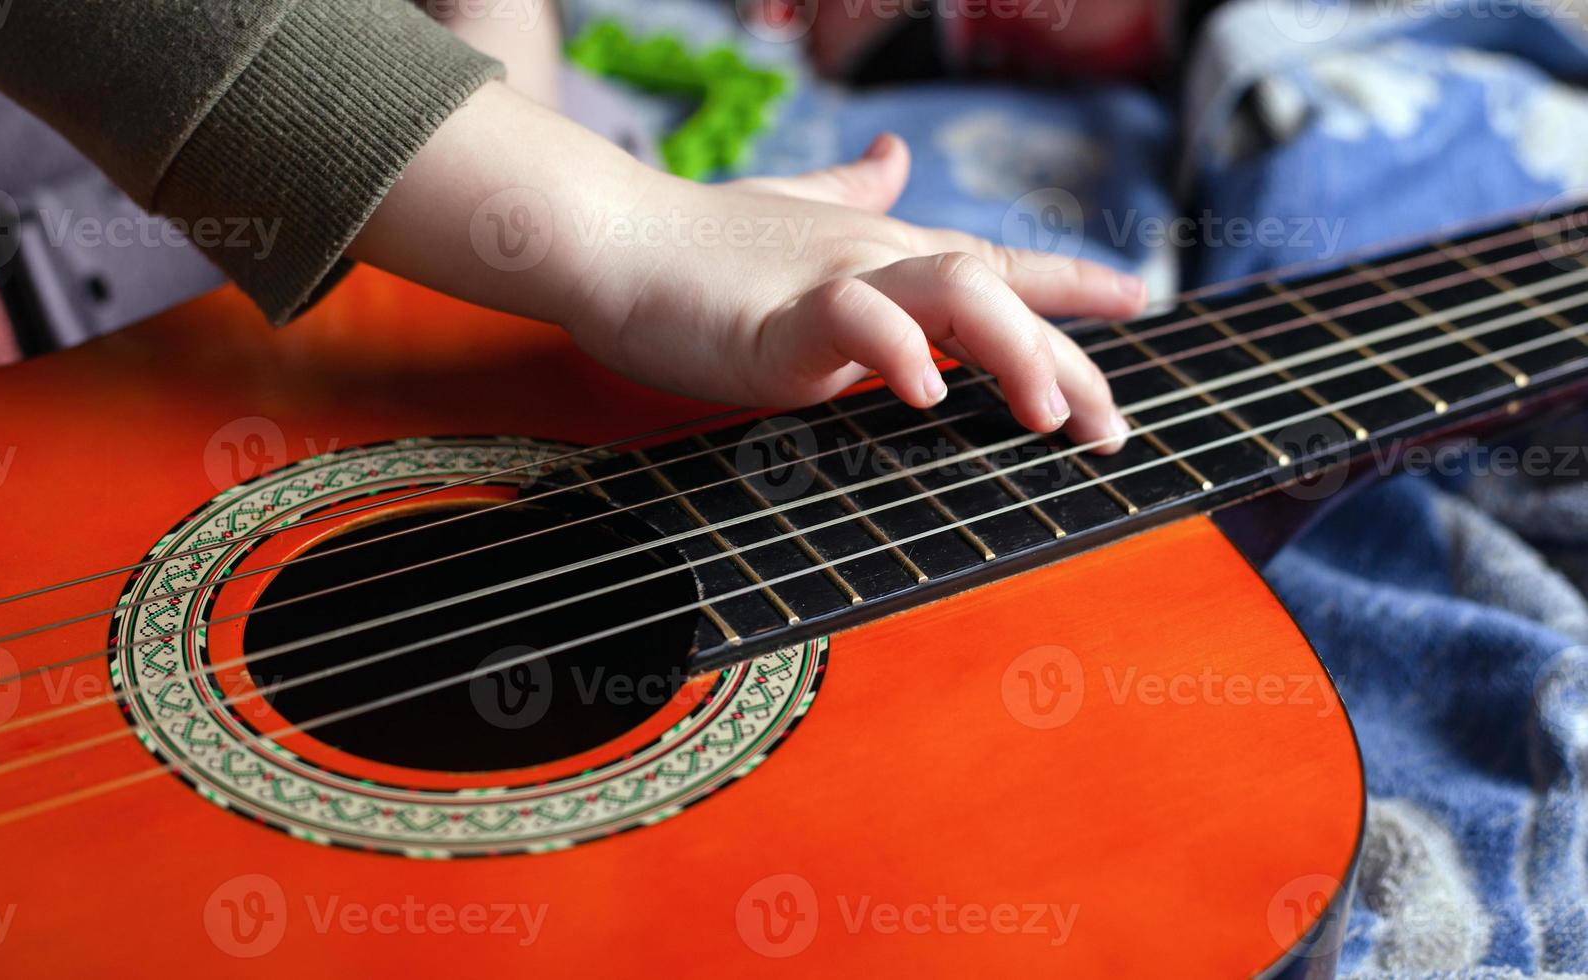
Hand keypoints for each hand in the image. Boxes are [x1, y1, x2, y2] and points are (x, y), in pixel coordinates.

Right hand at [353, 83, 1143, 449]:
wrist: (615, 241)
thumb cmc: (699, 241)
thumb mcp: (792, 213)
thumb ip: (853, 190)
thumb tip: (895, 153)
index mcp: (886, 249)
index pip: (998, 264)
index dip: (1070, 281)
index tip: (1135, 301)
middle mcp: (879, 256)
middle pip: (1001, 293)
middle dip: (1069, 360)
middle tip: (1110, 429)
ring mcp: (835, 278)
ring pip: (955, 291)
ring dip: (1014, 352)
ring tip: (1047, 418)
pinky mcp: (782, 313)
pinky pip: (858, 322)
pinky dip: (898, 353)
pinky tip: (926, 393)